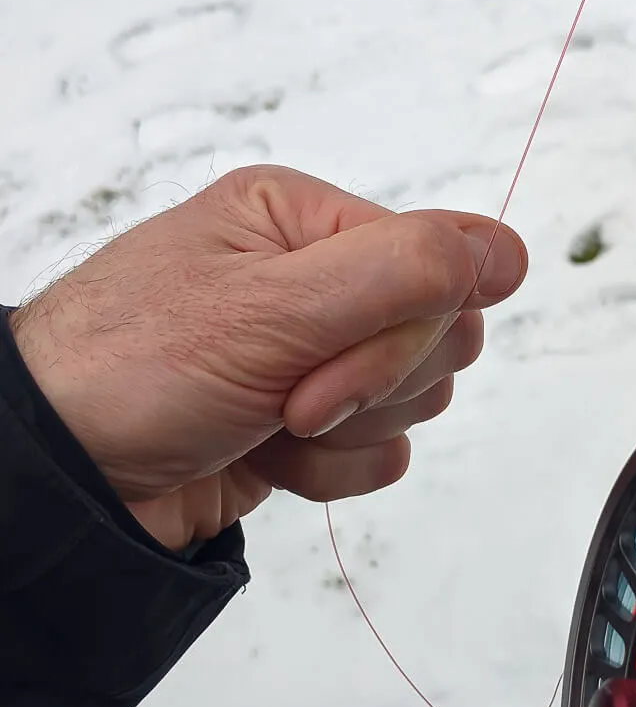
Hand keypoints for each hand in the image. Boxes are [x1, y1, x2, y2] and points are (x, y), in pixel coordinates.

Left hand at [9, 165, 527, 550]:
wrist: (55, 486)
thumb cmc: (128, 370)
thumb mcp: (273, 307)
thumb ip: (406, 271)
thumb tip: (510, 250)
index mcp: (308, 220)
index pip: (438, 265)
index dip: (401, 331)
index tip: (326, 365)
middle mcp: (319, 279)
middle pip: (440, 331)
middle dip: (371, 384)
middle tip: (287, 399)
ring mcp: (316, 352)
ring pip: (418, 398)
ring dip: (346, 432)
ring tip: (265, 424)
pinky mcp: (311, 421)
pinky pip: (382, 452)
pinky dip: (330, 470)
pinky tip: (264, 455)